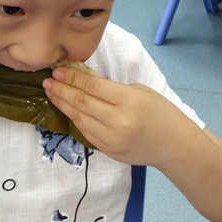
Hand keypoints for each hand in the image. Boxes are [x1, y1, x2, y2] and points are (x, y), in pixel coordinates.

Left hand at [43, 66, 175, 165]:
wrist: (174, 145)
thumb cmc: (161, 112)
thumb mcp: (141, 91)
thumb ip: (113, 89)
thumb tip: (85, 83)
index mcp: (129, 101)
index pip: (92, 86)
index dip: (72, 77)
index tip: (57, 70)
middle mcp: (118, 121)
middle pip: (82, 103)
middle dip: (61, 90)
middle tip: (47, 81)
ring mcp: (112, 139)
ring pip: (79, 119)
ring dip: (63, 105)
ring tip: (51, 93)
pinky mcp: (108, 150)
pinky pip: (86, 132)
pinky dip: (74, 119)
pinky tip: (67, 109)